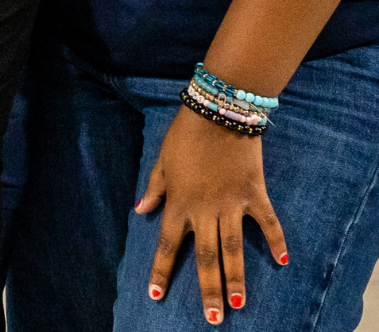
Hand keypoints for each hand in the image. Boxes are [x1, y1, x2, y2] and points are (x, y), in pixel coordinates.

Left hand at [136, 107, 286, 321]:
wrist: (218, 112)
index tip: (156, 295)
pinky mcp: (254, 194)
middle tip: (215, 318)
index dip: (161, 270)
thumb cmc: (184, 136)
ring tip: (239, 304)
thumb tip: (140, 210)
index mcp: (178, 203)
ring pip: (233, 248)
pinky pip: (268, 222)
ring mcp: (231, 204)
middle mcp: (204, 210)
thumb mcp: (161, 162)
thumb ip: (154, 188)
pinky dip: (276, 240)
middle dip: (208, 289)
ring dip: (237, 278)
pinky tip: (283, 261)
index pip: (166, 243)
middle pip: (205, 256)